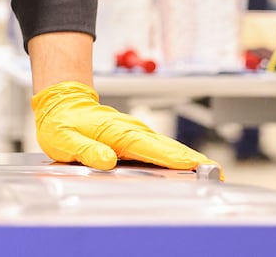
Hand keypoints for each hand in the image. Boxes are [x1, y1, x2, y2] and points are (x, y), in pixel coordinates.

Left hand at [32, 81, 217, 174]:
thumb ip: (86, 150)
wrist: (60, 103)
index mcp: (116, 133)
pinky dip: (175, 156)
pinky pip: (158, 148)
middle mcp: (130, 131)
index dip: (173, 158)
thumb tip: (107, 161)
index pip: (149, 147)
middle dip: (191, 159)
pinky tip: (187, 166)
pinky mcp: (133, 138)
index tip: (194, 165)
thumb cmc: (61, 123)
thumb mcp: (64, 140)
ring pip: (165, 147)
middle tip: (215, 172)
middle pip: (166, 147)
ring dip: (187, 158)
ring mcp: (134, 133)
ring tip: (208, 170)